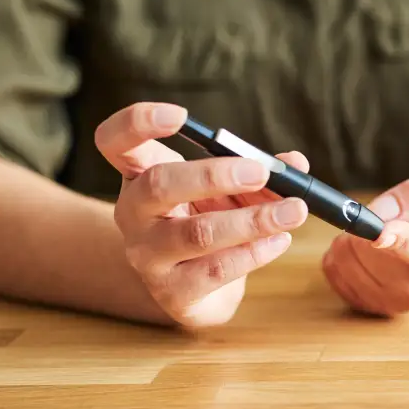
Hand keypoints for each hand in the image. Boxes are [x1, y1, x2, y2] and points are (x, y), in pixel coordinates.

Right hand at [94, 102, 309, 326]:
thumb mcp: (228, 190)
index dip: (138, 122)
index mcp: (138, 175)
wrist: (194, 289)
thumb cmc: (207, 222)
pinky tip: (280, 240)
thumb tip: (294, 162)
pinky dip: (255, 253)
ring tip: (293, 211)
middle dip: (214, 175)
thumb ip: (257, 172)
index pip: (114, 141)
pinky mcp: (173, 292)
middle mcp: (133, 214)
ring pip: (196, 233)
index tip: (181, 115)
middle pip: (158, 185)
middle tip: (261, 172)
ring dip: (251, 220)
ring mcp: (148, 256)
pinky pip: (216, 270)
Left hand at [321, 172, 408, 315]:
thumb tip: (376, 216)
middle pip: (370, 253)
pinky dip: (340, 254)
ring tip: (375, 235)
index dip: (396, 242)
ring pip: (344, 259)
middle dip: (366, 226)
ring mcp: (392, 304)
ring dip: (350, 238)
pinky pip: (333, 270)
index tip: (379, 234)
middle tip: (384, 220)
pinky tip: (363, 250)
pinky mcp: (366, 306)